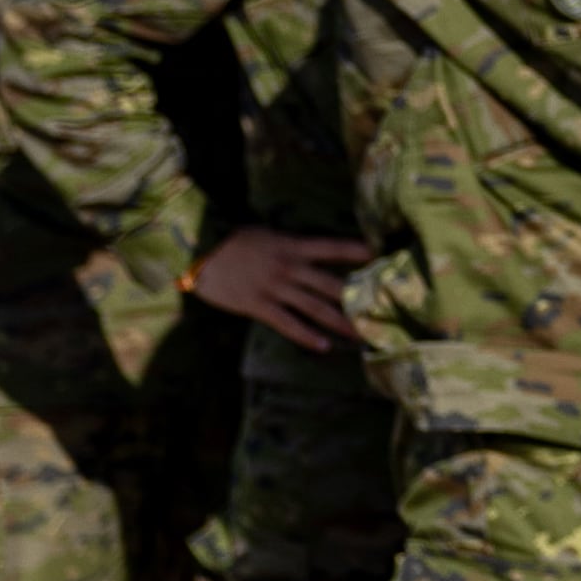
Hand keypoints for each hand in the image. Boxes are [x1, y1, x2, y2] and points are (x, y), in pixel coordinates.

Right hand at [193, 226, 373, 352]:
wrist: (198, 253)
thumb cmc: (233, 240)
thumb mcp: (268, 235)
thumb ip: (292, 245)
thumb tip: (315, 253)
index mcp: (293, 246)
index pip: (332, 247)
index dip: (356, 251)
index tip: (381, 256)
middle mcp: (290, 268)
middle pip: (331, 284)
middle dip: (357, 298)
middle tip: (382, 309)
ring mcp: (275, 288)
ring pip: (315, 307)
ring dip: (340, 321)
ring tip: (362, 333)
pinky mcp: (259, 306)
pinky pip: (287, 323)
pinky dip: (306, 335)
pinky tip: (324, 346)